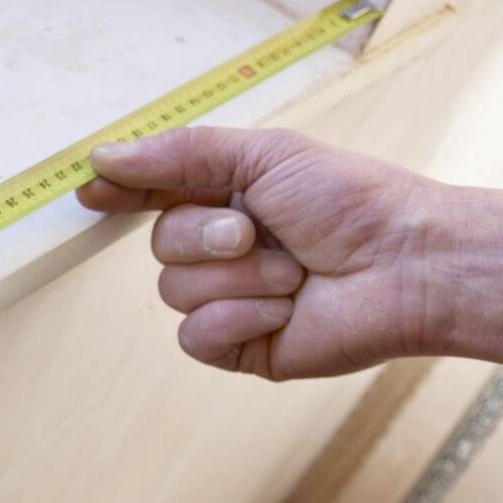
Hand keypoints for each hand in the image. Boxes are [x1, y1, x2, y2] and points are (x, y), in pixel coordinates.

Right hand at [76, 126, 451, 378]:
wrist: (408, 265)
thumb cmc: (352, 201)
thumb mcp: (263, 155)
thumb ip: (178, 155)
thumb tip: (102, 156)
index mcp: (228, 199)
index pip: (154, 194)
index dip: (122, 192)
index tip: (93, 192)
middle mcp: (224, 251)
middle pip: (158, 245)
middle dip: (205, 238)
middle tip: (254, 234)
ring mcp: (231, 301)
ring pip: (174, 291)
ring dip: (235, 279)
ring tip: (292, 274)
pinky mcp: (241, 347)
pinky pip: (195, 335)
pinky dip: (237, 318)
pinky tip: (282, 311)